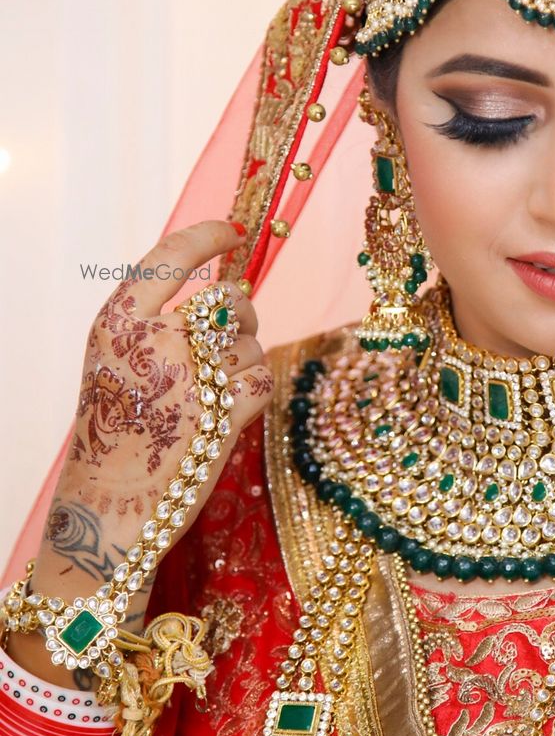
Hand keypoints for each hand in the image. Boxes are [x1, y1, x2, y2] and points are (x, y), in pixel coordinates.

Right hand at [12, 221, 272, 682]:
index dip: (208, 235)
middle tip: (229, 342)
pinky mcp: (221, 414)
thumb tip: (228, 294)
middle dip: (242, 315)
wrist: (109, 505)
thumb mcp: (118, 362)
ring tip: (215, 395)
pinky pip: (263, 379)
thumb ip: (158, 323)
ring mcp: (188, 377)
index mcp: (117, 323)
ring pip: (252, 343)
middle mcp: (152, 342)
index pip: (170, 257)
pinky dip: (258, 392)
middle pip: (227, 300)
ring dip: (247, 364)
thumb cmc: (119, 431)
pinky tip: (234, 410)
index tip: (235, 230)